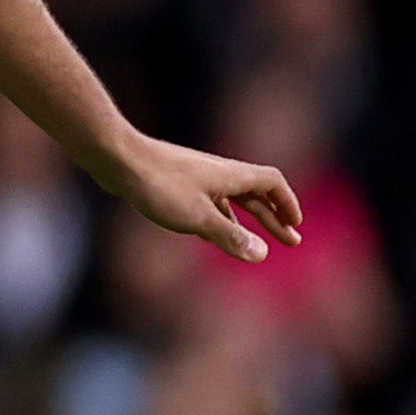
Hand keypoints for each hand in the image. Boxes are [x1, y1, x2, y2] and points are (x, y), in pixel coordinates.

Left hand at [118, 136, 302, 263]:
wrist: (119, 159)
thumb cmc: (159, 186)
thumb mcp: (198, 218)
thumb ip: (230, 236)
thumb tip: (262, 255)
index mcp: (232, 175)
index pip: (273, 183)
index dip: (288, 203)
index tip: (296, 226)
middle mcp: (220, 173)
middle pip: (257, 194)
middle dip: (275, 218)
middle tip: (291, 241)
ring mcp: (198, 178)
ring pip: (232, 200)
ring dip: (248, 221)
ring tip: (257, 243)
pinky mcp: (178, 184)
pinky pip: (209, 203)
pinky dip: (220, 219)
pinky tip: (213, 236)